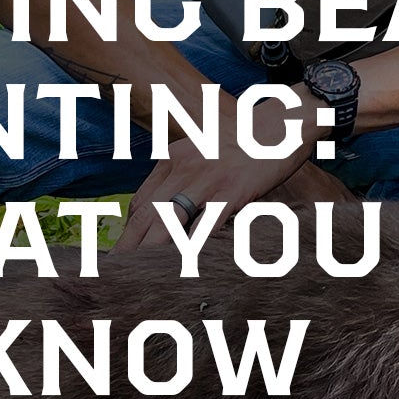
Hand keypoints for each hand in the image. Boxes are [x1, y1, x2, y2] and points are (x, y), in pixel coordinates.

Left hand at [115, 92, 322, 250]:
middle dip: (129, 245)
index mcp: (173, 157)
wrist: (282, 123)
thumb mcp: (204, 150)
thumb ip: (185, 174)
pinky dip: (193, 246)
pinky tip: (185, 264)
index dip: (131, 230)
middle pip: (146, 213)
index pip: (141, 200)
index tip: (127, 251)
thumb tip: (173, 208)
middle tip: (116, 270)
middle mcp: (184, 166)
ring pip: (169, 221)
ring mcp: (208, 179)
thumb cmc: (246, 141)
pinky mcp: (232, 191)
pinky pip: (206, 225)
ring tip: (141, 275)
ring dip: (152, 251)